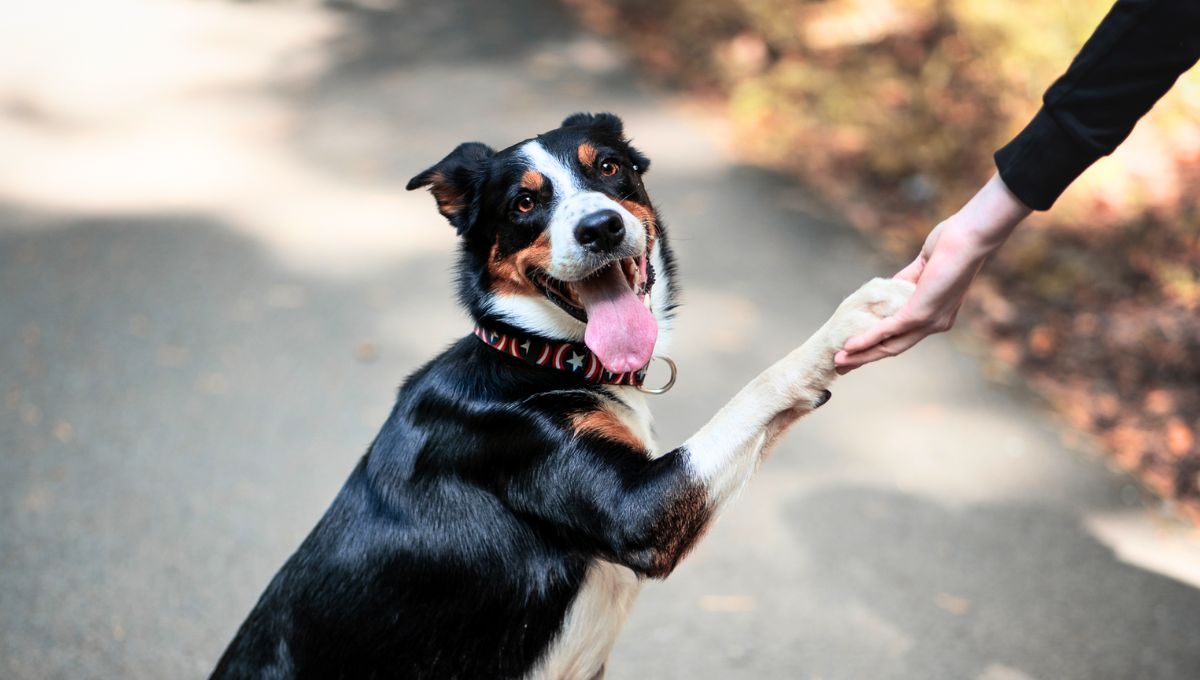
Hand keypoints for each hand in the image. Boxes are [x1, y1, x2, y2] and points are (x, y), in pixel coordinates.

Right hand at [834, 174, 1030, 372]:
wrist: (970, 236)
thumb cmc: (952, 244)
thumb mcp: (923, 267)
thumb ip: (905, 282)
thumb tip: (888, 288)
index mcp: (938, 314)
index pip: (904, 337)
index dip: (878, 347)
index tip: (855, 353)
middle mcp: (935, 325)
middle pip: (894, 349)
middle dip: (866, 359)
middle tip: (843, 367)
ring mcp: (928, 321)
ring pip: (889, 346)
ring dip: (862, 356)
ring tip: (840, 361)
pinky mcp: (920, 314)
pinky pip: (887, 330)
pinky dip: (866, 340)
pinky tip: (849, 347)